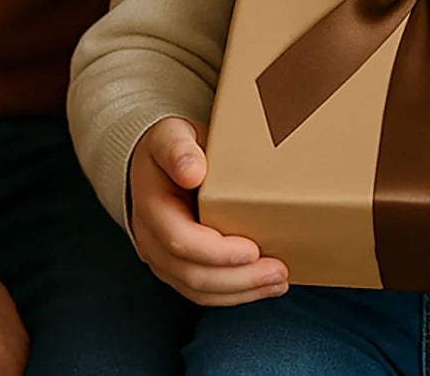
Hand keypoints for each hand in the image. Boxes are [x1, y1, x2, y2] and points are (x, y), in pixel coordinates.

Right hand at [129, 115, 288, 305]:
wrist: (155, 163)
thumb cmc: (171, 146)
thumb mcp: (171, 134)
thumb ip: (178, 149)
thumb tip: (192, 171)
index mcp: (151, 205)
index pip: (180, 240)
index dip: (216, 251)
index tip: (252, 250)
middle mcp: (151, 239)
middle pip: (191, 273)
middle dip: (238, 278)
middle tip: (278, 271)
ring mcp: (161, 257)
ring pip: (197, 289)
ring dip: (240, 292)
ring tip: (278, 282)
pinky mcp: (176, 266)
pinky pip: (201, 291)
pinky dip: (233, 294)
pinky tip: (262, 287)